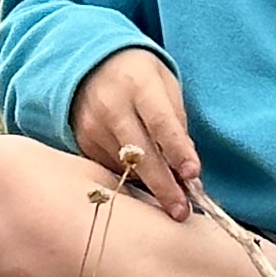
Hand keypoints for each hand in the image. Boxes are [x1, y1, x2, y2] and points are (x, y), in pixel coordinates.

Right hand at [69, 48, 200, 222]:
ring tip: (170, 197)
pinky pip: (111, 169)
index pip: (160, 122)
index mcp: (139, 85)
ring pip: (125, 168)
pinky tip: (143, 178)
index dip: (177, 150)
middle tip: (181, 211)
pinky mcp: (82, 143)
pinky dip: (130, 178)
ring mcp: (93, 127)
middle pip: (140, 154)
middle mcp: (111, 107)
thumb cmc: (138, 76)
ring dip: (149, 185)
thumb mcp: (164, 84)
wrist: (88, 65)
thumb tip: (187, 171)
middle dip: (163, 185)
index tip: (193, 175)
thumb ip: (177, 121)